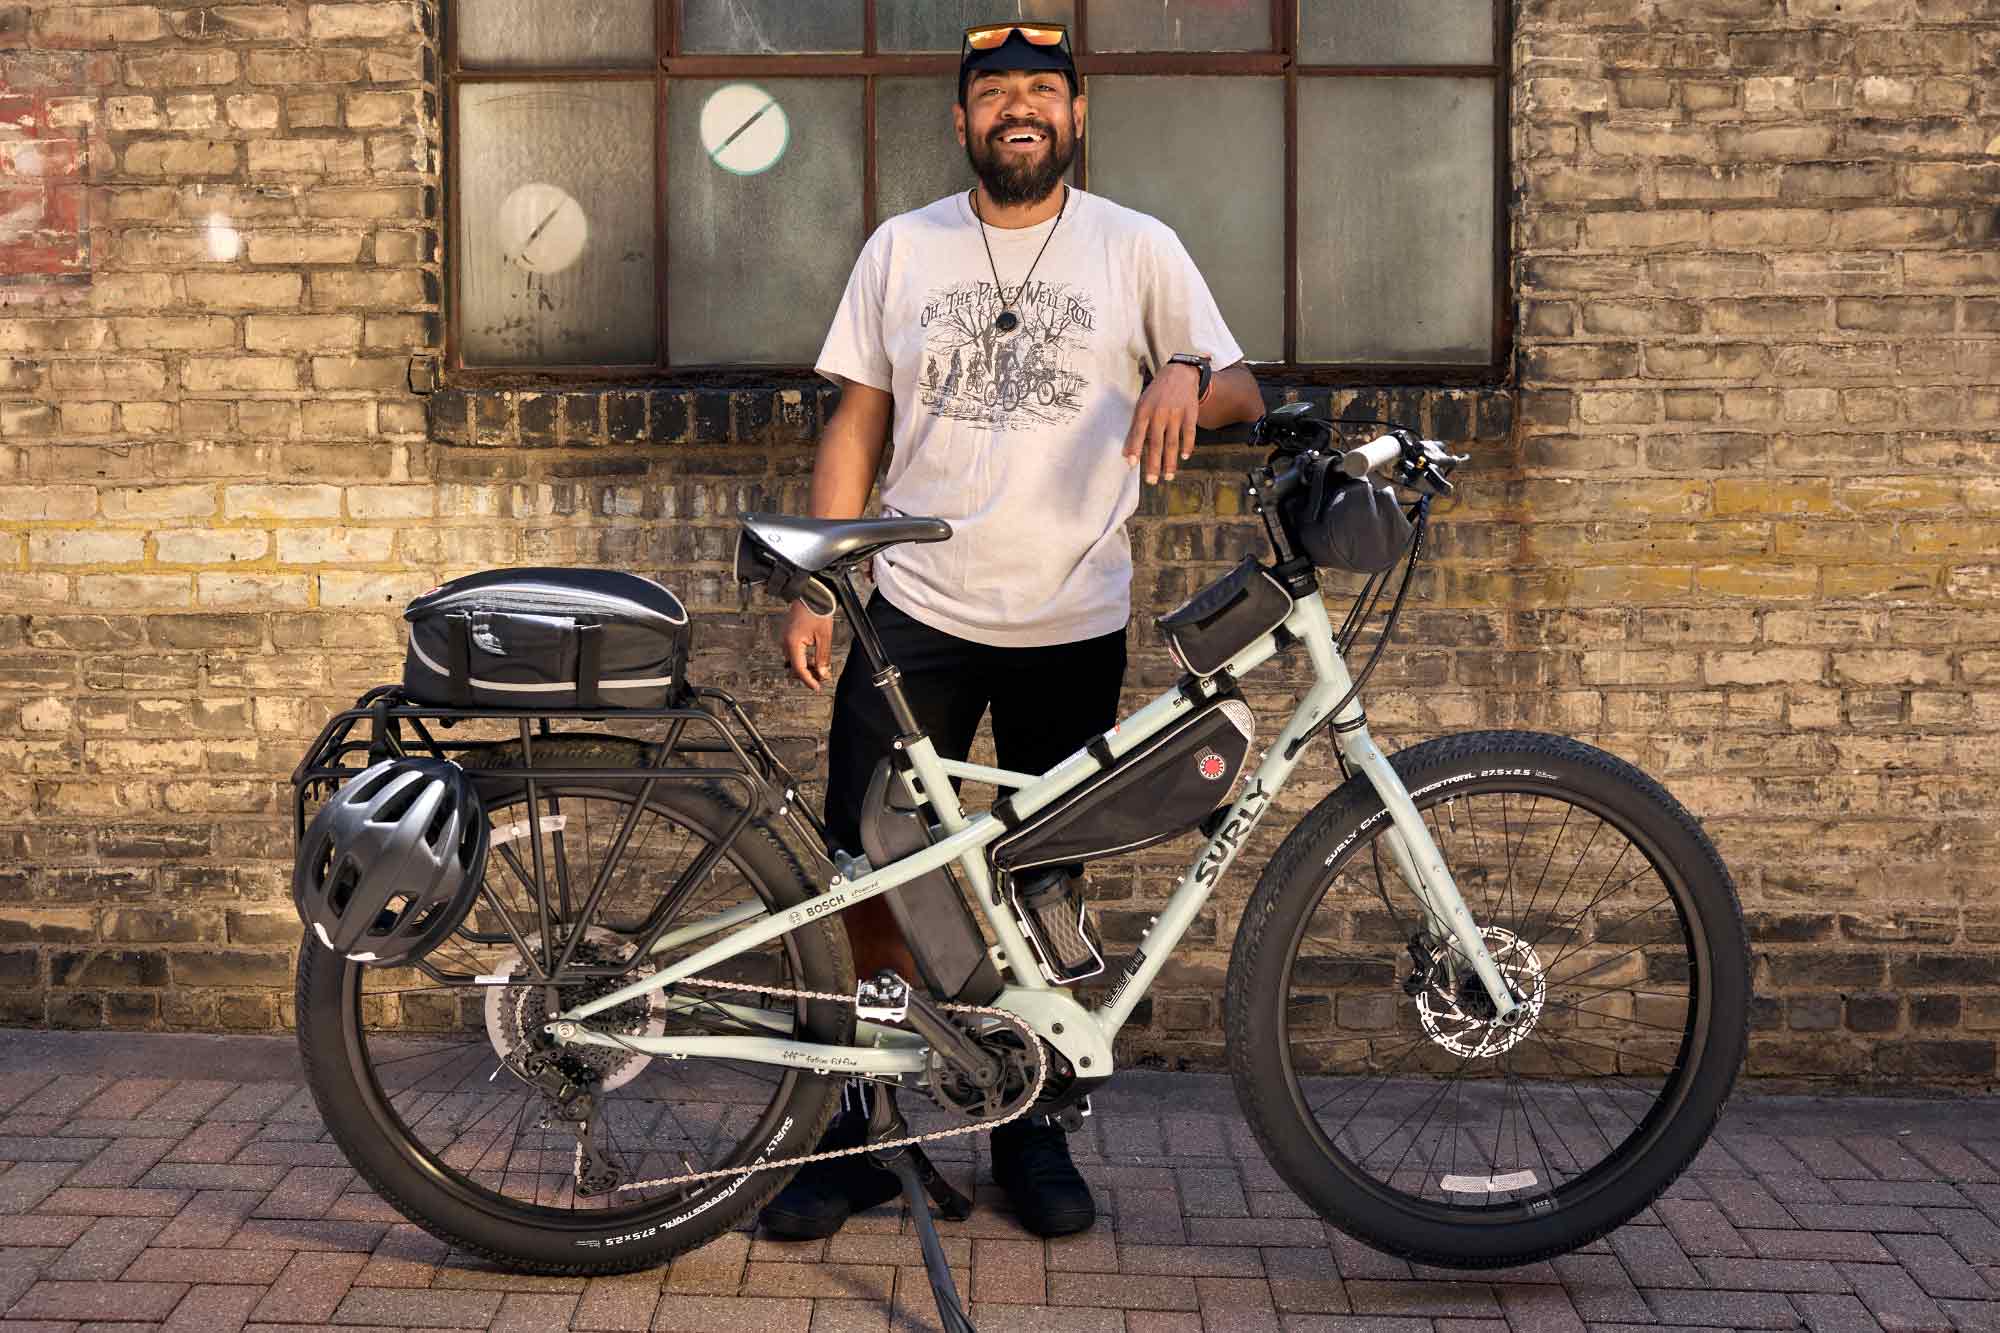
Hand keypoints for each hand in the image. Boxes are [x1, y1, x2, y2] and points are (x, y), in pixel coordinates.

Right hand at [780, 600, 834, 690]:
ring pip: (794, 660)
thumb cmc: (817, 611)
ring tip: (820, 667)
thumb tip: (822, 673)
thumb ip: (822, 656)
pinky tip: (814, 658)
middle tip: (822, 678)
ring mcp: (786, 639)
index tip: (817, 688)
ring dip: (806, 666)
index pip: (799, 669)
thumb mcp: (824, 636)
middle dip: (808, 674)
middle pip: (795, 667)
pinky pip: (794, 652)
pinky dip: (803, 658)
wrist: (811, 594)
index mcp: (793, 643)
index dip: (808, 680)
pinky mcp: (789, 635)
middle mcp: (786, 642)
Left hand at [1123, 363, 1200, 484]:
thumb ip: (1135, 428)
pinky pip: (1189, 433)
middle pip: (1156, 442)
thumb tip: (1126, 453)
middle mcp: (1160, 412)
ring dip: (1170, 461)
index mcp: (1145, 410)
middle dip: (1153, 463)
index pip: (1138, 433)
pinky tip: (1184, 457)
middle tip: (1151, 481)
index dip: (1134, 449)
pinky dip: (1188, 446)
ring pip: (1173, 442)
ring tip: (1168, 476)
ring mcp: (1176, 413)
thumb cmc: (1157, 393)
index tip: (1131, 465)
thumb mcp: (1142, 404)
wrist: (1180, 373)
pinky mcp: (1190, 413)